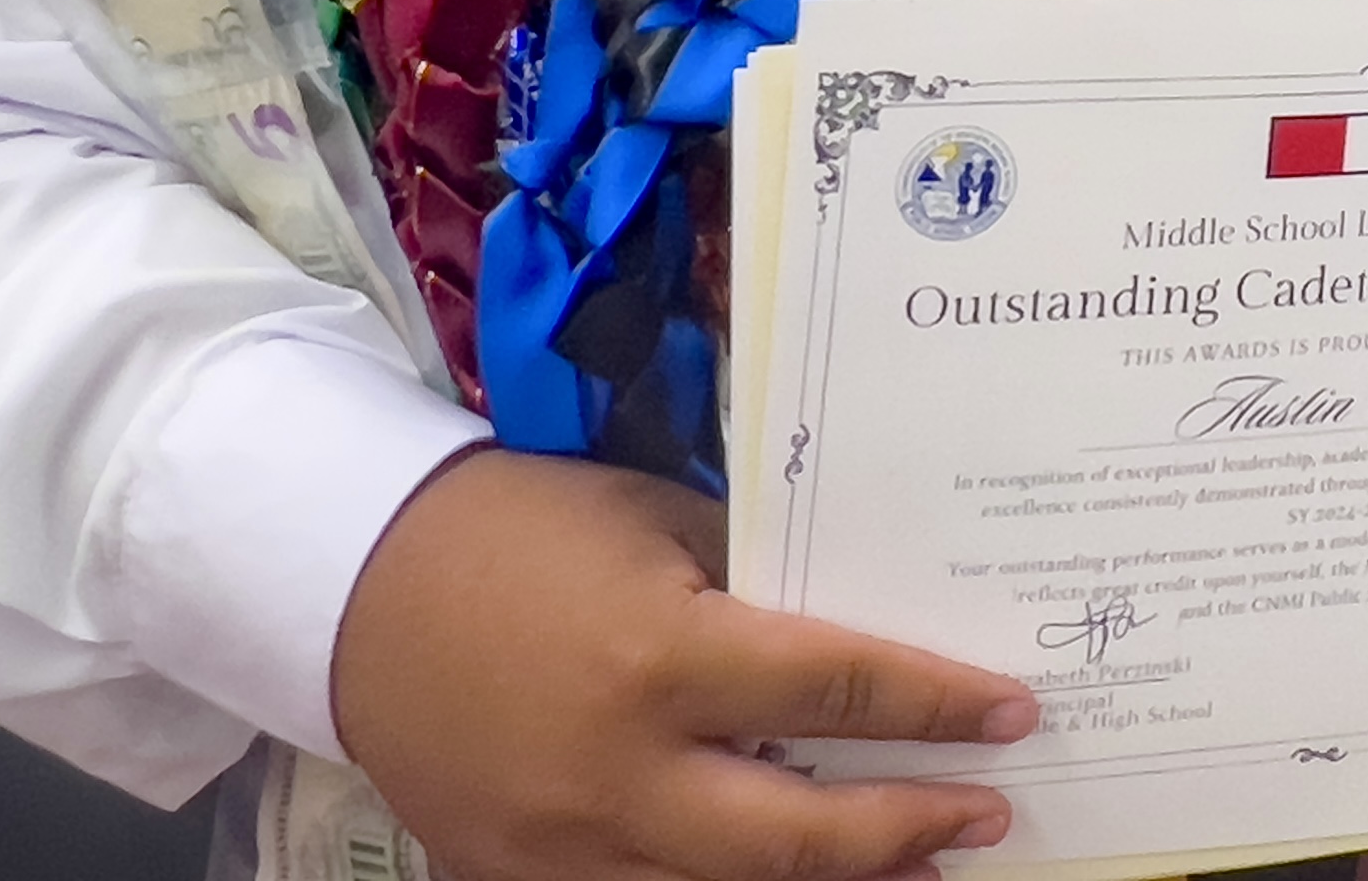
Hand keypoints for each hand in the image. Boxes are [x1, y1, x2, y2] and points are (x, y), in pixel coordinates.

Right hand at [333, 446, 1035, 880]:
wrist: (356, 584)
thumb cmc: (521, 527)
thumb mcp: (657, 522)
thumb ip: (750, 581)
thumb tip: (853, 625)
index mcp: (662, 658)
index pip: (836, 690)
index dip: (936, 706)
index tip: (1011, 713)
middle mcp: (620, 771)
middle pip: (797, 839)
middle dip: (908, 830)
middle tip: (990, 815)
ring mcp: (563, 845)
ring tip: (918, 869)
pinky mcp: (516, 879)